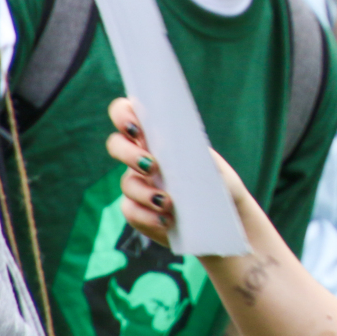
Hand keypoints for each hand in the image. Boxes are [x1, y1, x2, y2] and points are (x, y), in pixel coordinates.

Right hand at [106, 97, 246, 245]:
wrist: (220, 217)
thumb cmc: (216, 183)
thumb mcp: (215, 166)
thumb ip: (199, 156)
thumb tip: (184, 153)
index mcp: (157, 136)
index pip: (128, 114)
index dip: (123, 115)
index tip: (135, 127)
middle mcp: (140, 156)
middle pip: (116, 145)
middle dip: (129, 153)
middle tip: (152, 166)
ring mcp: (136, 184)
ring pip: (127, 183)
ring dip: (145, 192)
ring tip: (168, 202)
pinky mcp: (137, 210)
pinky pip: (131, 210)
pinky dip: (147, 216)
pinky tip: (166, 221)